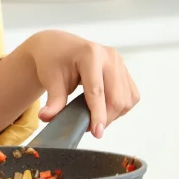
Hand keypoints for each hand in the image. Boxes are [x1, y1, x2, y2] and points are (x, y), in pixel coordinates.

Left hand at [19, 30, 138, 138]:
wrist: (59, 46)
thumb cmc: (54, 59)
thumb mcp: (50, 79)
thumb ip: (54, 100)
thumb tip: (47, 117)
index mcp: (90, 54)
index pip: (97, 91)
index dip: (98, 114)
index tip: (96, 132)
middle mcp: (109, 56)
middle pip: (116, 98)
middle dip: (105, 118)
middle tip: (89, 128)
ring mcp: (119, 62)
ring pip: (126, 100)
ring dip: (113, 114)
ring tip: (95, 115)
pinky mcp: (125, 70)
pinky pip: (131, 96)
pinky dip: (121, 107)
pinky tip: (105, 107)